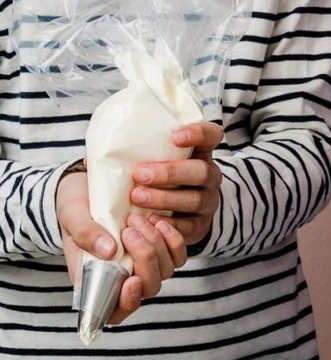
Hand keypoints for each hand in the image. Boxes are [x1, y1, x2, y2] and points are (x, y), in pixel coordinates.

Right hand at [57, 170, 187, 324]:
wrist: (89, 190)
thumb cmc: (75, 209)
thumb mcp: (71, 217)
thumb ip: (85, 234)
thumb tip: (109, 252)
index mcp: (95, 281)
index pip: (116, 311)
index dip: (128, 303)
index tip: (132, 281)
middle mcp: (123, 278)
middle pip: (149, 288)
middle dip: (145, 260)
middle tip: (128, 230)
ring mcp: (144, 264)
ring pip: (166, 270)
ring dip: (156, 245)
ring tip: (137, 219)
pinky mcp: (161, 248)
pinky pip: (178, 254)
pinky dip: (173, 238)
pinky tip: (158, 220)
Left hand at [130, 122, 223, 244]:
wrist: (161, 213)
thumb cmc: (150, 180)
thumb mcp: (146, 161)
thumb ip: (125, 156)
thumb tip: (90, 160)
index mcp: (199, 153)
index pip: (211, 135)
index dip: (198, 133)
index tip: (174, 136)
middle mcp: (209, 176)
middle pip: (202, 171)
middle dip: (171, 172)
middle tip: (139, 174)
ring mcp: (207, 201)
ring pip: (195, 199)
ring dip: (166, 198)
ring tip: (137, 198)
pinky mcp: (199, 226)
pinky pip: (189, 226)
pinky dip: (169, 224)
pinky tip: (149, 220)